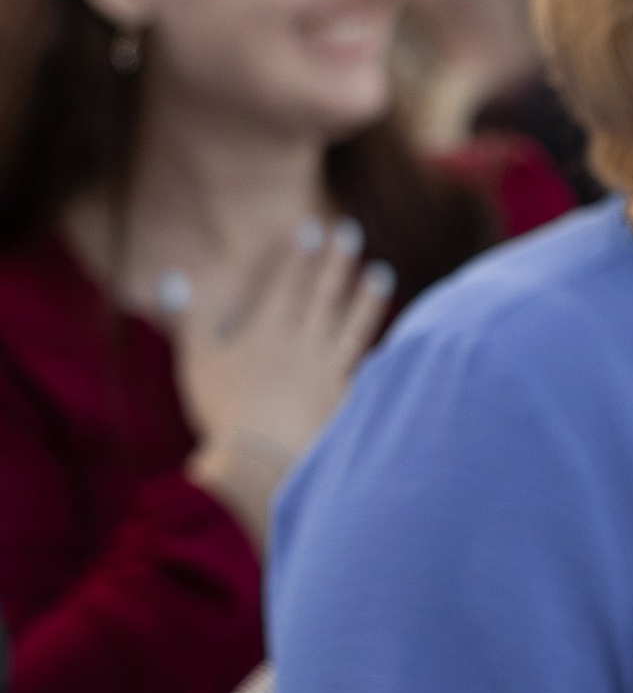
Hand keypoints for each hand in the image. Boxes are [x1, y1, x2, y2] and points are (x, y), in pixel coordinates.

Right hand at [176, 218, 394, 541]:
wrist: (262, 462)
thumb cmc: (224, 414)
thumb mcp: (197, 362)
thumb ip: (189, 319)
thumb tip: (174, 279)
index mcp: (268, 332)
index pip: (287, 285)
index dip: (300, 256)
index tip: (313, 229)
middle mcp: (304, 344)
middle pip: (325, 295)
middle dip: (337, 261)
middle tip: (351, 232)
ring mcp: (330, 371)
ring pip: (353, 325)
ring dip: (368, 298)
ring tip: (383, 273)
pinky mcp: (348, 400)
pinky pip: (369, 371)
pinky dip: (383, 355)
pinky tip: (399, 345)